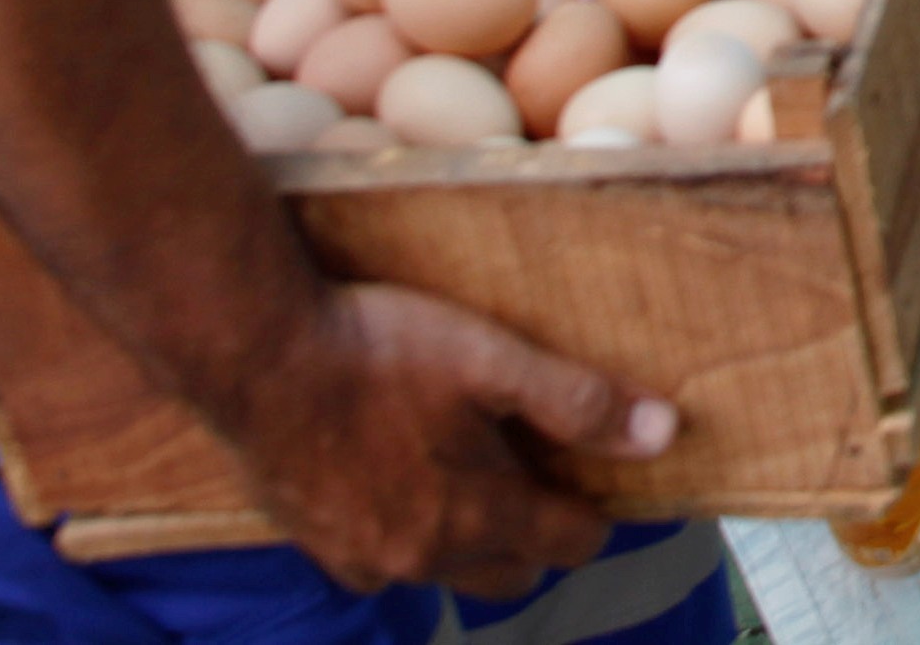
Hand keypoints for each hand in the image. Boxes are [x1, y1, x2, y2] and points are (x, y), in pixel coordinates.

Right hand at [224, 282, 677, 596]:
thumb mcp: (491, 359)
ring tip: (471, 475)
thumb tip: (662, 433)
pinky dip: (404, 535)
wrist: (257, 357)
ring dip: (470, 537)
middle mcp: (421, 556)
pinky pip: (381, 563)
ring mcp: (364, 558)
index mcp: (475, 516)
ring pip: (445, 569)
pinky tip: (400, 483)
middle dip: (536, 535)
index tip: (600, 484)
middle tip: (540, 477)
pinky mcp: (317, 544)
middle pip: (510, 570)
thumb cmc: (378, 348)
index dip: (594, 513)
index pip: (569, 543)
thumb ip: (576, 403)